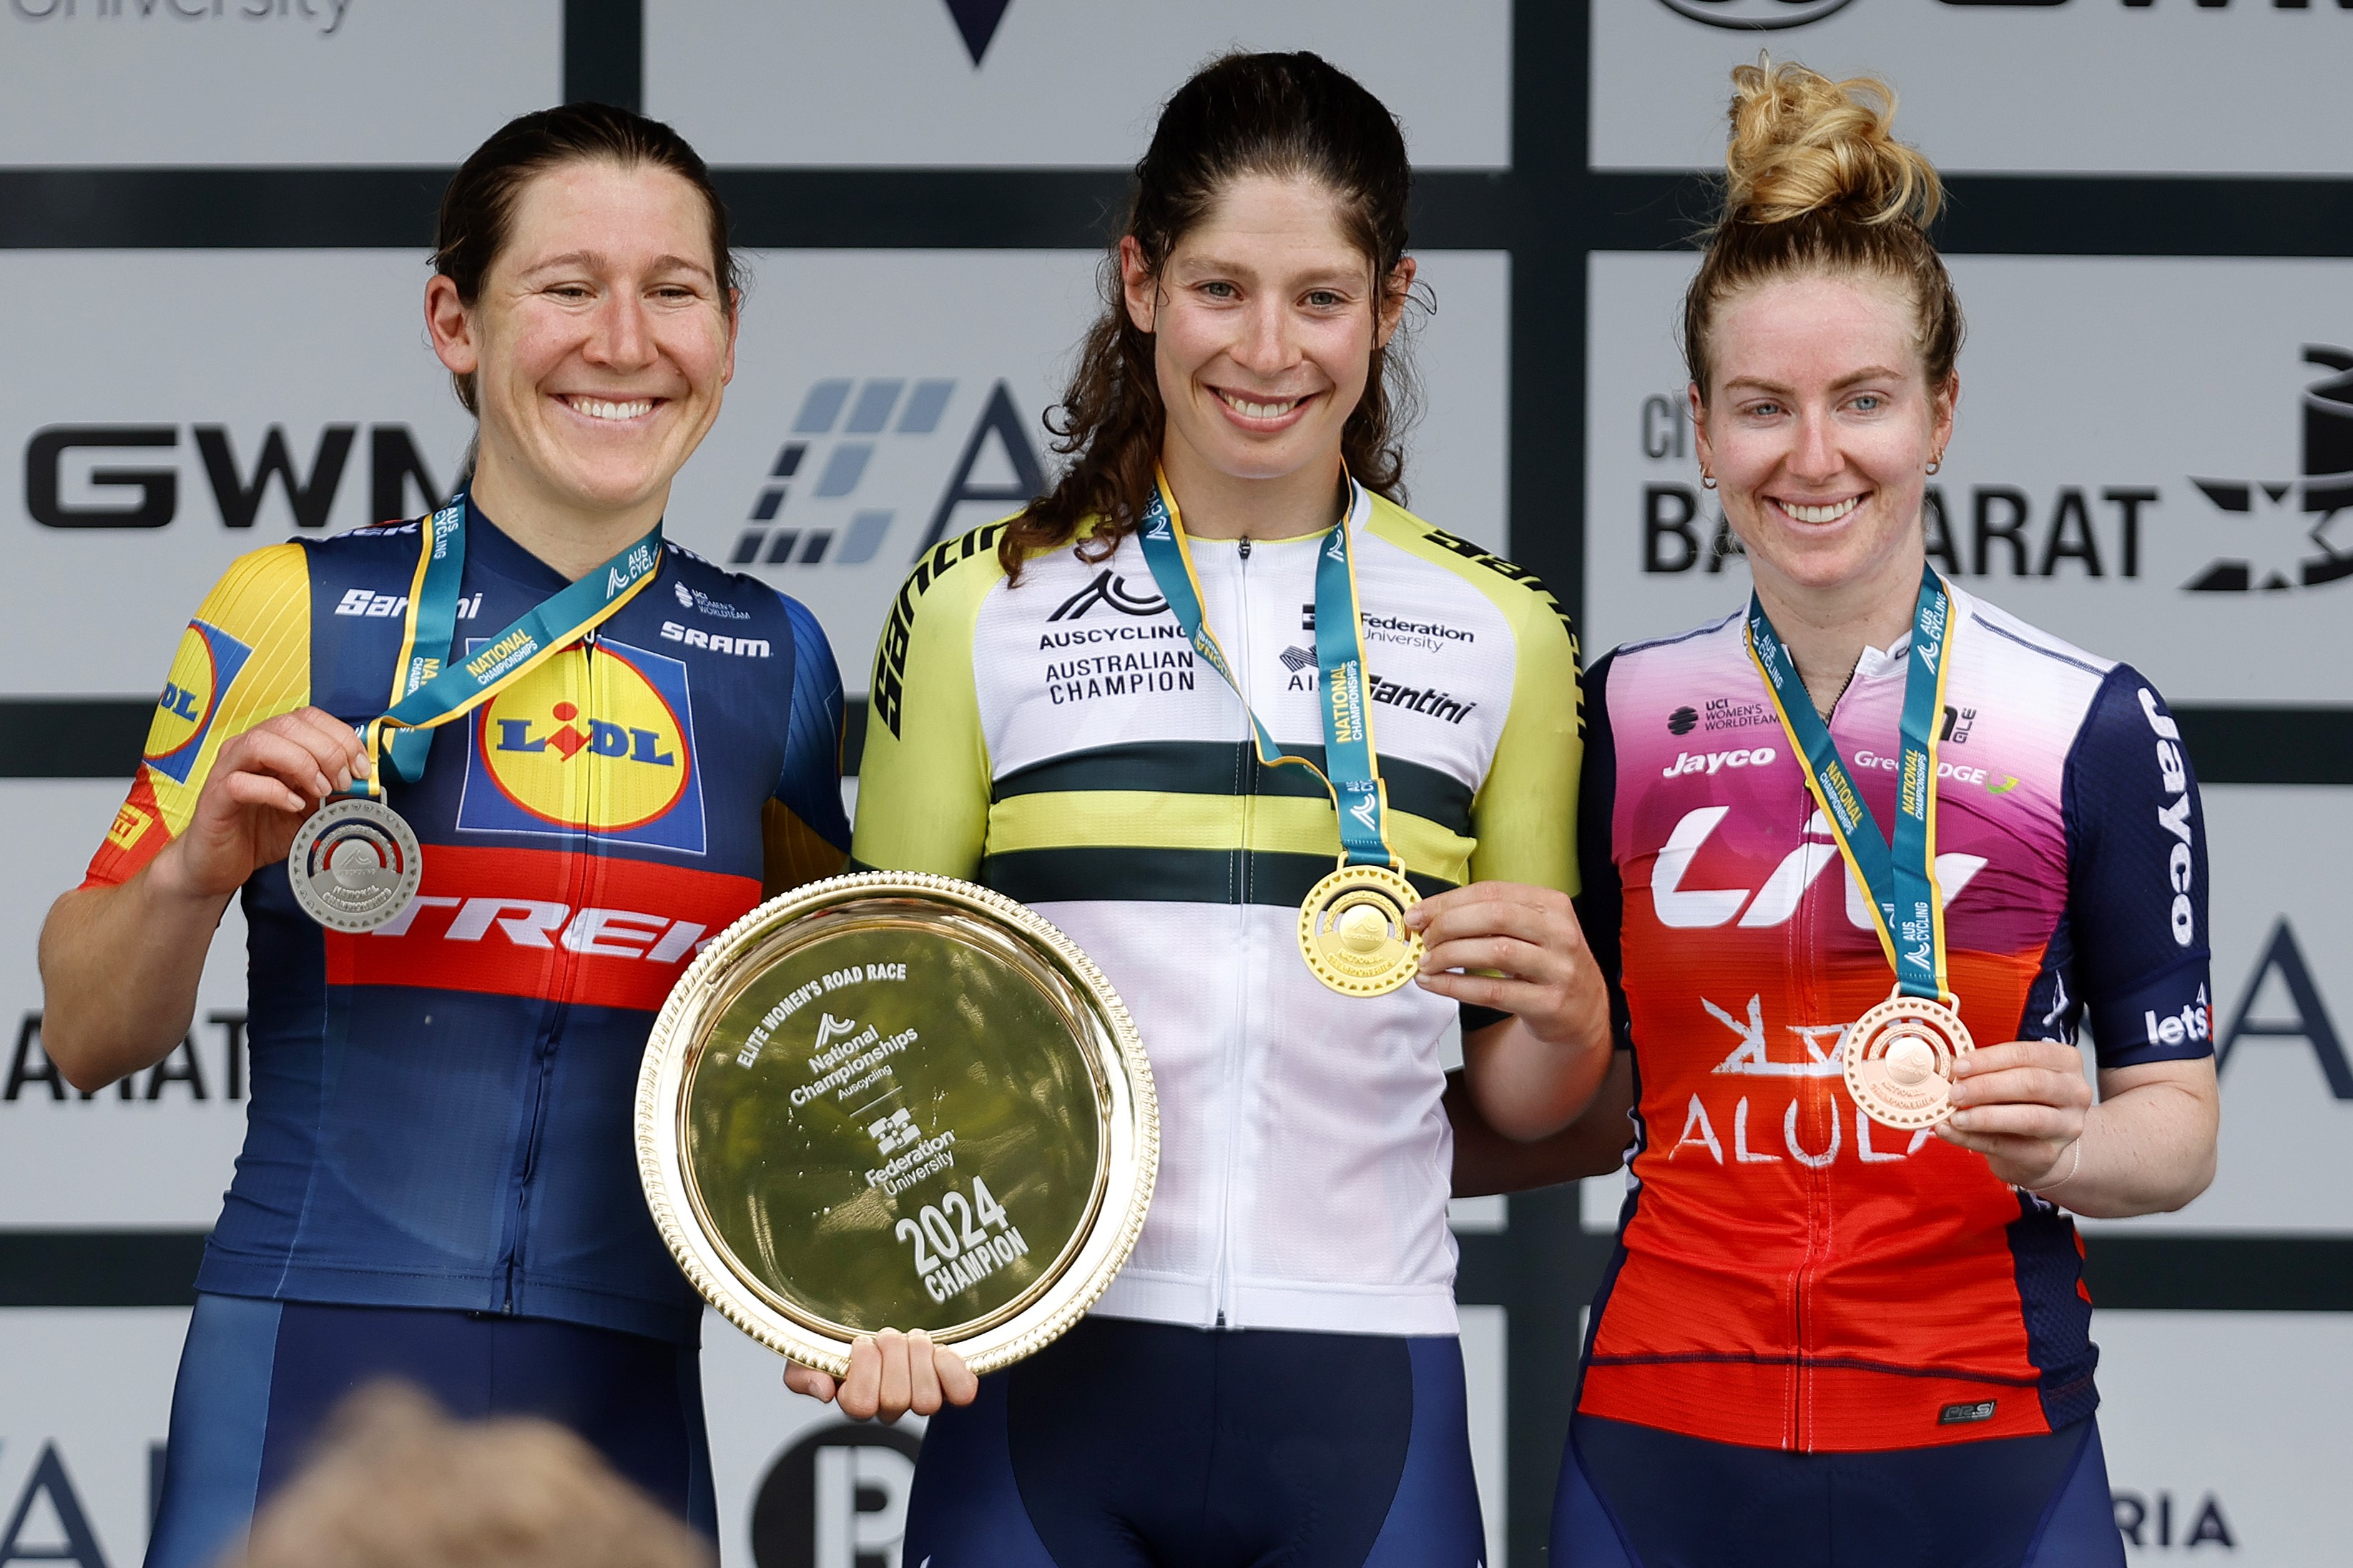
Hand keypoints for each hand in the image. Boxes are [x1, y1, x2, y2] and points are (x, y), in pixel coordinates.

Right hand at [152, 707, 369, 902]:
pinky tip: (293, 806)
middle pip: (289, 724)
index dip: (341, 736)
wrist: (221, 864)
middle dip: (327, 751)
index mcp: (273, 744)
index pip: (308, 717)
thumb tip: (364, 781)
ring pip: (261, 743)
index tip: (361, 767)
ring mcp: (227, 770)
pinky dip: (274, 791)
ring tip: (319, 792)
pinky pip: (241, 782)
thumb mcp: (311, 809)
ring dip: (301, 764)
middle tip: (342, 783)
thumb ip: (334, 791)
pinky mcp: (215, 798)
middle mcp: (247, 749)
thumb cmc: (262, 831)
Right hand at [782, 1329, 976, 1422]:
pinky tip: (941, 1352)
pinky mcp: (950, 1384)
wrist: (874, 1313)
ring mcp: (921, 1396)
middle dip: (892, 1354)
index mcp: (855, 1401)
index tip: (861, 1342)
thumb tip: (823, 1391)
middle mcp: (890, 1406)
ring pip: (927, 1400)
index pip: (860, 1405)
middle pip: (896, 1399)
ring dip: (919, 1357)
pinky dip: (954, 1371)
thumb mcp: (807, 1352)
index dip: (864, 1368)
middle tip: (886, 1336)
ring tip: (910, 1339)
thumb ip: (802, 1375)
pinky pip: (962, 1393)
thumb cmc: (840, 1339)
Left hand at [1406, 881, 1605, 1049]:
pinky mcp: (1550, 1003)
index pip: (1492, 892)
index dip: (1448, 902)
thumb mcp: (1530, 929)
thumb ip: (1489, 918)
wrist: (1584, 1009)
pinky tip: (1434, 983)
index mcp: (1552, 904)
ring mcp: (1559, 969)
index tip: (1418, 914)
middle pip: (1494, 916)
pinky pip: (1494, 992)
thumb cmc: (1546, 962)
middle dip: (1448, 925)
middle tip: (1423, 938)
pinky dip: (1456, 986)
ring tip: (1426, 962)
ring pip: (1494, 952)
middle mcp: (1560, 933)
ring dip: (1450, 955)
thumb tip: (1429, 916)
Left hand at [1937, 1038, 2091, 1187]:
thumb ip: (1983, 1069)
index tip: (1958, 1066)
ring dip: (1984, 1116)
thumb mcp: (2009, 1077)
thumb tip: (1945, 1063)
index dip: (1989, 1059)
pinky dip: (1973, 1139)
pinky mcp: (2048, 1155)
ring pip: (2028, 1118)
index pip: (2026, 1054)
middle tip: (1954, 1092)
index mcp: (2065, 1062)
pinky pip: (2007, 1146)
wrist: (2039, 1148)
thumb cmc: (2022, 1102)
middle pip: (2031, 1083)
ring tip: (1954, 1116)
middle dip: (1987, 1086)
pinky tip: (1950, 1132)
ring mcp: (2066, 1126)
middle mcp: (2074, 1093)